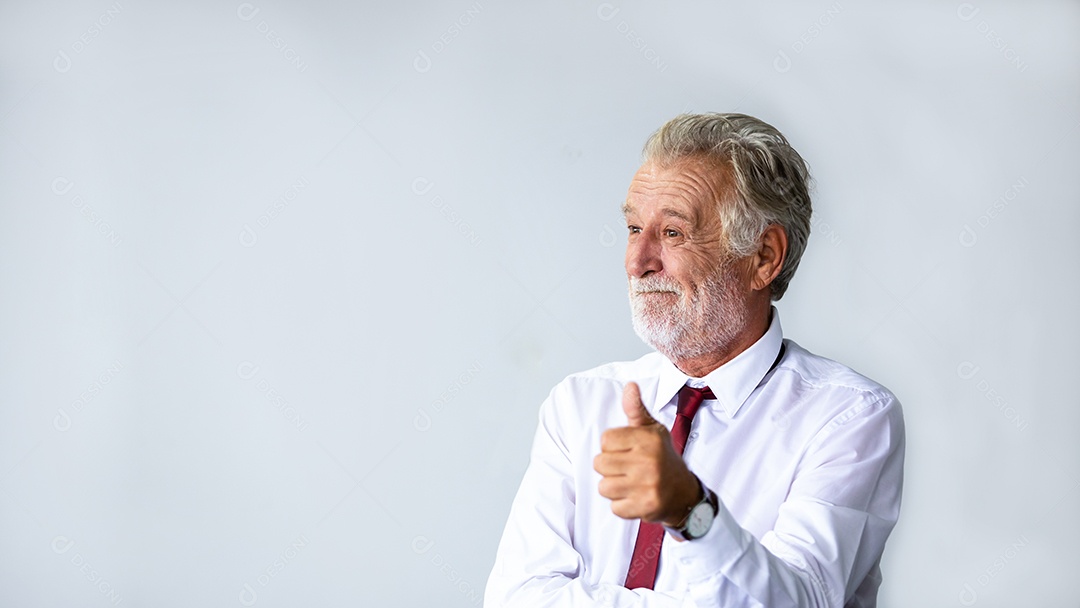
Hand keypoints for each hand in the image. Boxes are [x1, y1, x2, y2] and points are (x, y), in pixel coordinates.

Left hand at [593, 382, 701, 525]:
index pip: (605, 439)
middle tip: (628, 468)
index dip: (612, 446)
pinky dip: (623, 505)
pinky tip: (636, 498)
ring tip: (632, 483)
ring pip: (604, 487)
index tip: (627, 450)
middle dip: (610, 467)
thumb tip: (630, 386)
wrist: (685, 494)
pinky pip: (615, 507)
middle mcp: (649, 461)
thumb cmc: (663, 458)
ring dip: (614, 488)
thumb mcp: (653, 430)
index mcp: (649, 439)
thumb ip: (636, 409)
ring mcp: (647, 485)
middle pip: (599, 463)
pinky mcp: (645, 507)